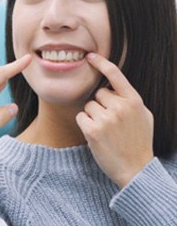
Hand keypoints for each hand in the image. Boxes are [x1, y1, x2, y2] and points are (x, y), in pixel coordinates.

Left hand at [76, 53, 153, 187]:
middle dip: (100, 105)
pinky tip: (96, 135)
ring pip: (88, 106)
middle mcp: (120, 107)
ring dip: (92, 116)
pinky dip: (85, 124)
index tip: (90, 56)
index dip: (101, 63)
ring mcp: (106, 118)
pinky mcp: (93, 130)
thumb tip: (114, 88)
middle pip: (98, 94)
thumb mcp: (143, 116)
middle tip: (110, 122)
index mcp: (134, 101)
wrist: (135, 169)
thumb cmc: (139, 142)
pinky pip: (81, 117)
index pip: (115, 75)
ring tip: (105, 130)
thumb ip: (130, 100)